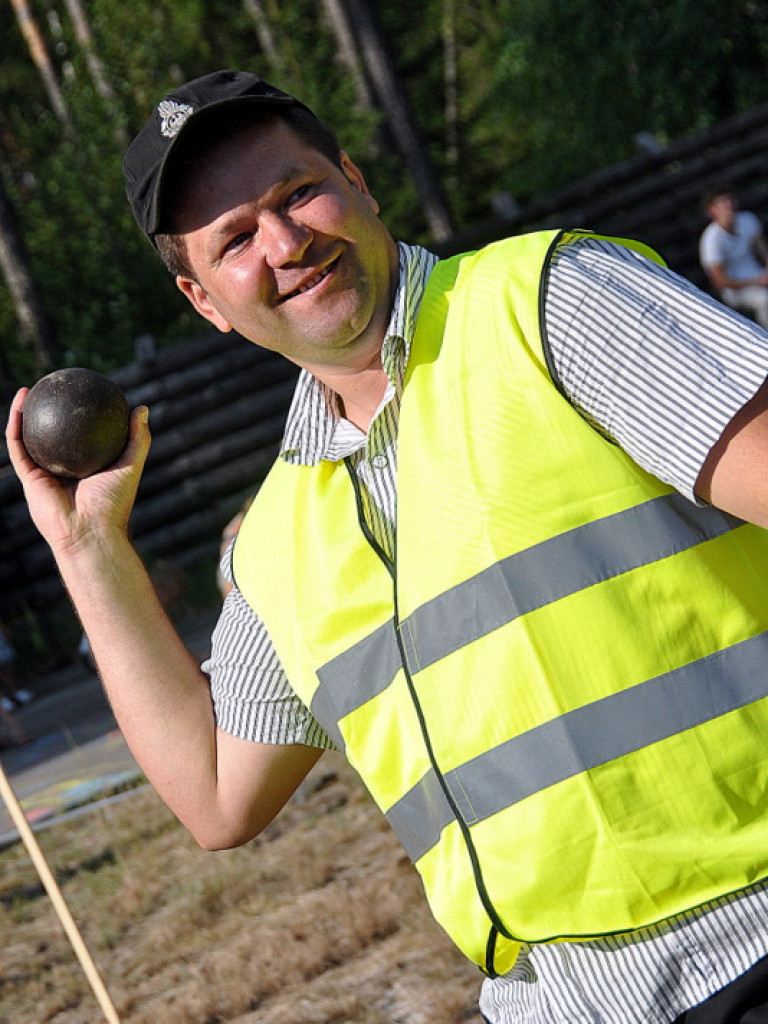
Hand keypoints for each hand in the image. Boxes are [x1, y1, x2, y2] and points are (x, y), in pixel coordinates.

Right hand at [5, 388, 150, 556]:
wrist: (90, 531)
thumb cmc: (114, 503)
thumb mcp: (131, 465)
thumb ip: (138, 438)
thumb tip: (142, 407)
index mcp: (87, 469)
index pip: (83, 439)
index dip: (80, 418)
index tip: (84, 394)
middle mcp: (64, 471)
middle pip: (54, 438)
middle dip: (51, 414)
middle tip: (55, 387)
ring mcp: (44, 475)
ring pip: (31, 439)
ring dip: (26, 413)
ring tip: (32, 388)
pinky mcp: (28, 479)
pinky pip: (19, 447)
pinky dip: (16, 423)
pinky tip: (22, 401)